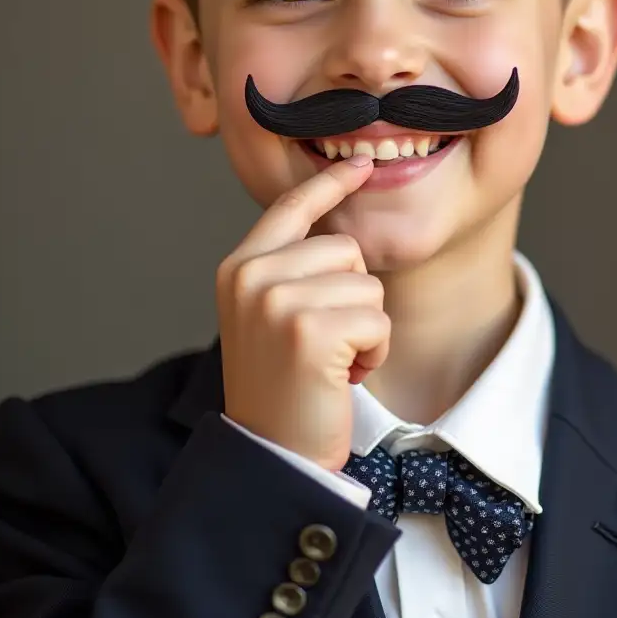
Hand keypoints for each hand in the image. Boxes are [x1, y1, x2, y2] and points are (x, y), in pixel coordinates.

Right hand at [216, 156, 388, 470]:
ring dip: (366, 329)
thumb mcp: (270, 316)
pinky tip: (343, 377)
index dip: (329, 184)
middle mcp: (252, 276)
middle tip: (324, 342)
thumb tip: (341, 231)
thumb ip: (292, 269)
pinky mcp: (309, 330)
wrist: (271, 454)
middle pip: (346, 248)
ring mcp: (277, 301)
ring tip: (331, 361)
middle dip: (354, 296)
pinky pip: (377, 320)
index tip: (359, 163)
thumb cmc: (281, 387)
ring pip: (368, 286)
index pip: (290, 206)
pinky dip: (374, 352)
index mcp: (239, 267)